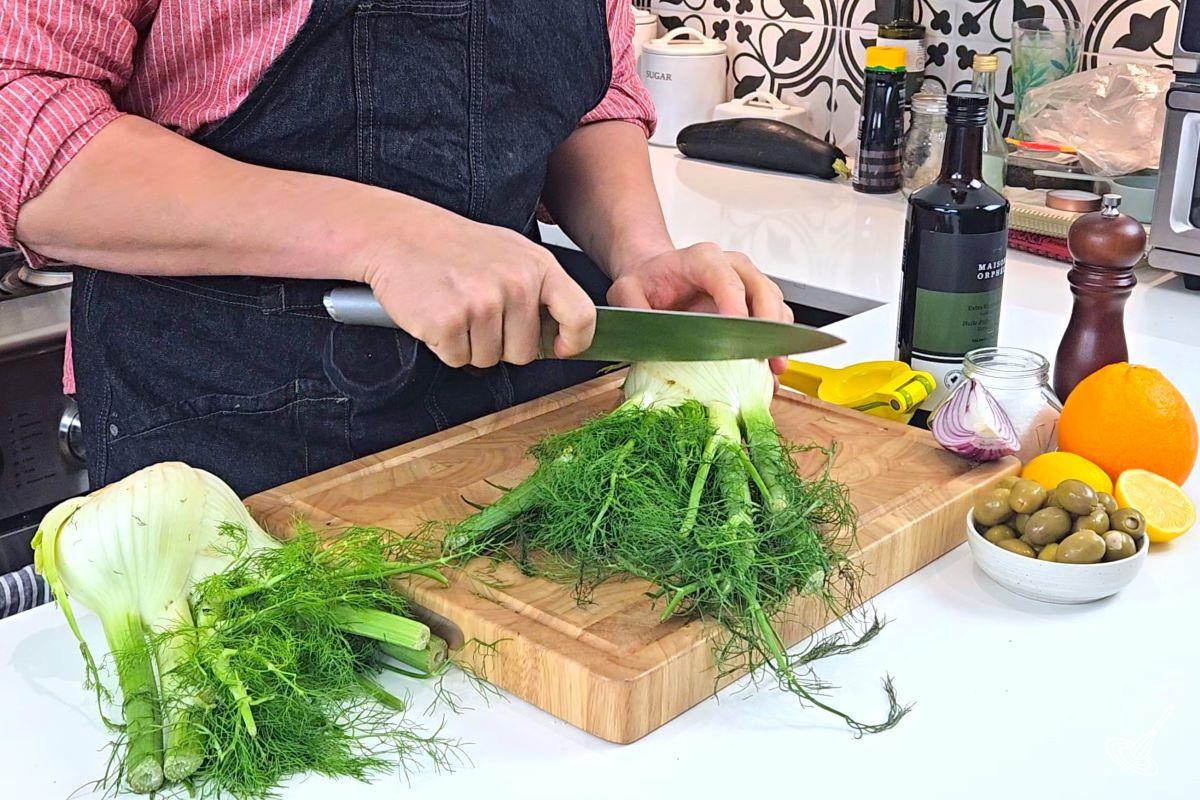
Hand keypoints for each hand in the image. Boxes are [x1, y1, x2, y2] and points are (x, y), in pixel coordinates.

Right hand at [361, 209, 594, 367]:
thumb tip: (561, 332)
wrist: (397, 234)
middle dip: (501, 345)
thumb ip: (539, 288)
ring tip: (455, 308)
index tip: (561, 348)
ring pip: (488, 359)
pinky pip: (457, 359)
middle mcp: (515, 284)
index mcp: (538, 265)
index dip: (574, 341)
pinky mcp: (448, 322)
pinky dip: (444, 346)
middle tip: (477, 314)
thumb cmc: (452, 245)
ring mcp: (482, 304)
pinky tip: (436, 314)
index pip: (580, 316)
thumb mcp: (510, 252)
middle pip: (525, 352)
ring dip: (469, 345)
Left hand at [607, 243, 793, 373]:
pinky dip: (775, 346)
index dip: (734, 305)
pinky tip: (770, 371)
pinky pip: (774, 321)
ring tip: (773, 370)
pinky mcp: (755, 302)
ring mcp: (748, 283)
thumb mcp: (626, 290)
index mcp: (702, 259)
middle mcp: (732, 266)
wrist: (655, 275)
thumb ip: (631, 306)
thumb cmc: (647, 281)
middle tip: (766, 356)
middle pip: (762, 290)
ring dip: (778, 339)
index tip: (735, 333)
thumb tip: (642, 330)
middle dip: (768, 325)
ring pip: (776, 305)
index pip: (726, 279)